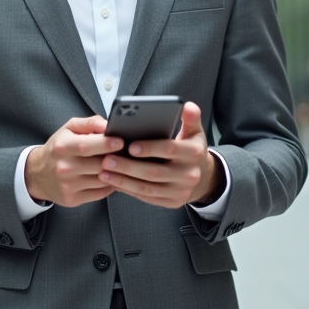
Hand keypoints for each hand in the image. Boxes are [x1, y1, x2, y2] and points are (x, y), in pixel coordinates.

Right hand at [25, 116, 125, 206]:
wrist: (37, 174)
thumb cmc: (57, 148)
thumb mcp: (69, 129)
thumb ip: (90, 123)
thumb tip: (108, 125)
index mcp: (62, 147)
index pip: (86, 146)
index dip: (106, 144)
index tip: (121, 141)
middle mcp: (63, 168)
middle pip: (98, 165)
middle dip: (115, 158)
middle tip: (126, 153)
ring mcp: (68, 186)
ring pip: (102, 180)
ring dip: (115, 172)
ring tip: (120, 164)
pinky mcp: (72, 199)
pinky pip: (100, 193)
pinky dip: (110, 185)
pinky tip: (111, 177)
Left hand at [98, 102, 223, 208]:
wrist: (204, 177)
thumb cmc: (190, 148)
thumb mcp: (195, 131)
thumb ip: (190, 117)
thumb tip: (186, 106)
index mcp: (194, 153)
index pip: (170, 149)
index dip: (149, 148)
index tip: (129, 146)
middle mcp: (189, 175)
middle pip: (154, 172)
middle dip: (128, 166)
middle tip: (106, 159)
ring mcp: (180, 191)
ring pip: (147, 188)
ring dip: (123, 180)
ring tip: (104, 171)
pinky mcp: (172, 202)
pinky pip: (147, 197)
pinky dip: (128, 190)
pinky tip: (113, 181)